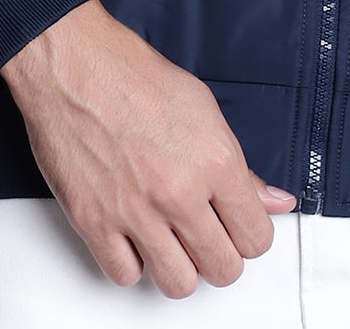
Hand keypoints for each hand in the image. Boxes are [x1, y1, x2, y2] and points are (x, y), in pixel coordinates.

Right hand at [0, 0, 297, 296]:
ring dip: (180, 268)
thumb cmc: (134, 77)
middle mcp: (179, 193)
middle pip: (223, 268)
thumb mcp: (204, 109)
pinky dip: (133, 263)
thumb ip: (242, 167)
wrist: (75, 66)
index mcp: (215, 161)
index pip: (256, 237)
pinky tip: (135, 237)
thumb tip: (274, 201)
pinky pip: (126, 276)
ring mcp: (136, 212)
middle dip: (221, 257)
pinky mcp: (94, 222)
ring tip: (174, 243)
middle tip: (209, 237)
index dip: (251, 236)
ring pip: (178, 284)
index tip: (241, 229)